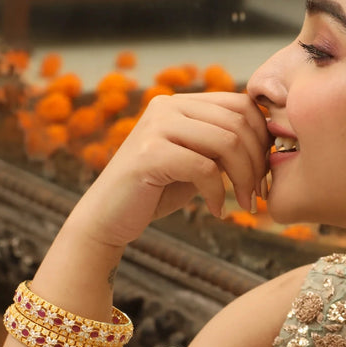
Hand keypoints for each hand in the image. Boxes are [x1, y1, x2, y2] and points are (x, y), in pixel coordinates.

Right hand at [70, 92, 270, 247]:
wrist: (107, 217)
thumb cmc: (152, 193)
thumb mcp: (191, 162)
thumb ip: (218, 146)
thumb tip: (266, 142)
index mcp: (178, 104)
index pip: (240, 104)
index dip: (262, 137)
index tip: (265, 171)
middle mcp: (166, 106)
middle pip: (237, 122)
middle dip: (257, 161)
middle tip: (259, 193)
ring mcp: (155, 127)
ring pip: (226, 142)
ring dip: (244, 178)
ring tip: (244, 203)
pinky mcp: (149, 154)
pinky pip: (204, 168)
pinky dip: (218, 193)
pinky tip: (215, 210)